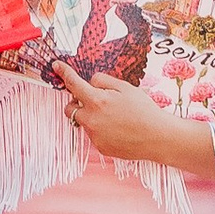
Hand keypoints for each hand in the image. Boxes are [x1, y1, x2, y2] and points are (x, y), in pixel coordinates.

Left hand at [56, 63, 177, 162]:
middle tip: (94, 100)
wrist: (158, 137)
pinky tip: (118, 129)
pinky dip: (101, 129)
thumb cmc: (144, 110)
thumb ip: (103, 82)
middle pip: (69, 108)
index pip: (74, 84)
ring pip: (84, 122)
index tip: (56, 66)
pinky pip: (94, 134)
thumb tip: (91, 83)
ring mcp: (94, 136)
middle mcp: (91, 120)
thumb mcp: (125, 87)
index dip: (64, 73)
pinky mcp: (100, 147)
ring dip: (91, 116)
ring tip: (114, 116)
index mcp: (97, 101)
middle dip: (76, 102)